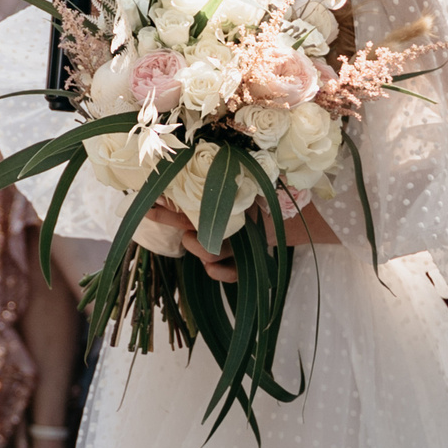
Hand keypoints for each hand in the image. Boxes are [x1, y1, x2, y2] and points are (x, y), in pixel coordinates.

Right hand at [151, 196, 333, 268]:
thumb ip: (218, 179)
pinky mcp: (237, 261)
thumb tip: (192, 174)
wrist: (304, 216)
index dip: (158, 201)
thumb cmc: (275, 192)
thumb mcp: (246, 182)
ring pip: (200, 251)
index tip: (143, 201)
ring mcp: (225, 241)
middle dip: (179, 228)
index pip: (178, 198)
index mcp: (215, 198)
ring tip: (229, 243)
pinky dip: (223, 272)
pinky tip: (234, 267)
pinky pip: (216, 272)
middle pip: (182, 228)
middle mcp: (215, 219)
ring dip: (211, 249)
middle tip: (186, 225)